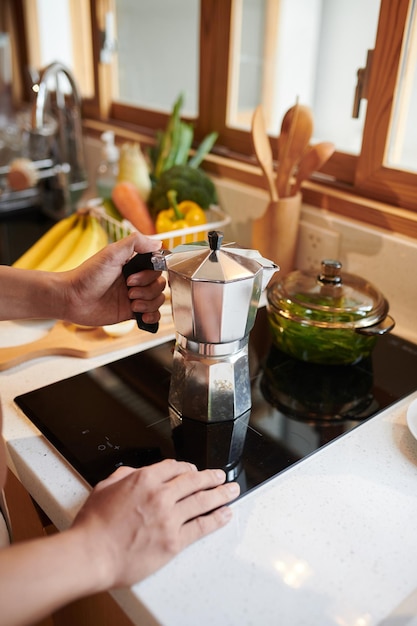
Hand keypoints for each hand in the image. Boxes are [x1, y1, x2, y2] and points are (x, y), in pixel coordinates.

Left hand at [62, 232, 165, 326]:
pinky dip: (153, 316)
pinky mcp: (131, 312)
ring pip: (158, 300)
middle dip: (148, 289)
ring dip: (148, 302)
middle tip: (128, 289)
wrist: (72, 299)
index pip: (157, 267)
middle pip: (160, 284)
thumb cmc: (87, 275)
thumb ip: (135, 242)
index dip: (151, 274)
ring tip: (131, 303)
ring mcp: (134, 296)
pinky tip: (142, 315)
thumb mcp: (111, 252)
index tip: (133, 276)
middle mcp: (136, 280)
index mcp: (133, 264)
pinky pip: (153, 315)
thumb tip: (159, 242)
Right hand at [71, 459, 239, 588]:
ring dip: (220, 494)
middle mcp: (160, 495)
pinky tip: (224, 515)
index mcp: (144, 478)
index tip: (193, 470)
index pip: (174, 467)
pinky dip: (216, 520)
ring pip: (202, 501)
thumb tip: (134, 472)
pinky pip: (201, 527)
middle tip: (220, 476)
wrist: (92, 554)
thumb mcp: (105, 487)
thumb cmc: (94, 525)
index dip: (187, 468)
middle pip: (194, 481)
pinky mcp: (174, 541)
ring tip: (231, 491)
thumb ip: (123, 475)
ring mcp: (169, 518)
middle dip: (210, 477)